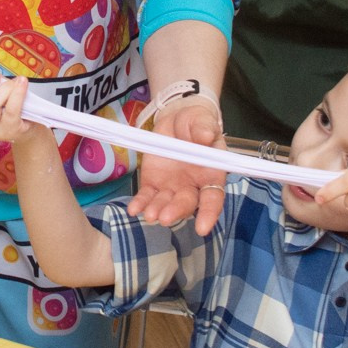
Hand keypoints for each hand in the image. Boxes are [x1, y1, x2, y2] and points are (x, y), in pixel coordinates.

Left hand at [127, 97, 225, 235]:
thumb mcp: (202, 120)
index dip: (209, 213)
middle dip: (176, 211)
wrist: (176, 119)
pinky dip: (140, 203)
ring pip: (165, 203)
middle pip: (186, 203)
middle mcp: (192, 185)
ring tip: (149, 215)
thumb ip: (205, 128)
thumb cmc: (196, 122)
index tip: (203, 228)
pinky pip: (147, 195)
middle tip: (166, 217)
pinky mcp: (153, 182)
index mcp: (211, 174)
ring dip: (157, 210)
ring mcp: (171, 186)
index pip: (213, 198)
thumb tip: (206, 136)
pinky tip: (133, 209)